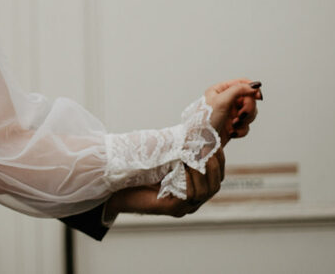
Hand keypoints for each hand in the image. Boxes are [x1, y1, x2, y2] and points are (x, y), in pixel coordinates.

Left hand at [102, 149, 225, 220]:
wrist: (115, 183)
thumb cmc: (138, 167)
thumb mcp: (165, 153)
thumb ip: (182, 146)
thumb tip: (198, 126)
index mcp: (192, 185)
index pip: (216, 174)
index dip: (219, 158)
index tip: (215, 142)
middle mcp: (191, 198)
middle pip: (215, 184)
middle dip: (214, 164)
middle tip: (208, 148)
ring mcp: (183, 206)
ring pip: (206, 191)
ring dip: (203, 170)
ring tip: (195, 155)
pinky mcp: (172, 209)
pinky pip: (190, 196)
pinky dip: (190, 180)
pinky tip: (185, 167)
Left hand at [205, 79, 261, 143]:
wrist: (202, 142)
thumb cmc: (206, 120)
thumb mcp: (221, 100)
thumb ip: (238, 90)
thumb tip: (254, 86)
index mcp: (220, 90)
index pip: (241, 83)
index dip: (252, 88)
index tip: (258, 96)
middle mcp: (225, 100)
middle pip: (248, 99)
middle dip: (247, 109)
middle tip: (241, 115)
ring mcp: (230, 113)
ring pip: (249, 113)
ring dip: (244, 120)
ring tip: (233, 125)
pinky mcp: (233, 126)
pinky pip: (246, 126)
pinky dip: (241, 130)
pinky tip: (232, 133)